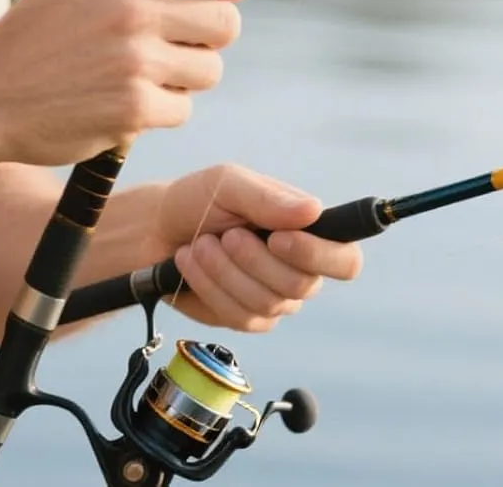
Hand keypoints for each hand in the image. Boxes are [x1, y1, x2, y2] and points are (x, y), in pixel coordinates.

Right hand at [0, 0, 251, 166]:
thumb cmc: (38, 25)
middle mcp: (132, 13)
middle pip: (226, 21)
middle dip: (210, 33)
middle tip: (177, 37)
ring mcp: (135, 64)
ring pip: (208, 69)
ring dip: (183, 74)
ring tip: (138, 69)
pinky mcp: (134, 111)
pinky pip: (183, 109)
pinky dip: (159, 109)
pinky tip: (121, 98)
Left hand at [157, 164, 363, 332]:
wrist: (157, 228)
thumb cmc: (199, 200)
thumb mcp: (227, 184)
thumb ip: (268, 198)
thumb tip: (314, 210)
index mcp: (305, 231)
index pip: (346, 259)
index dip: (320, 255)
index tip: (278, 239)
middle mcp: (298, 268)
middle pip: (302, 284)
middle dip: (253, 258)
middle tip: (225, 235)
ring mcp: (275, 298)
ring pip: (268, 302)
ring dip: (224, 270)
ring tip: (200, 244)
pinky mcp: (247, 318)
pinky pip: (240, 317)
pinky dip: (209, 285)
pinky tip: (191, 262)